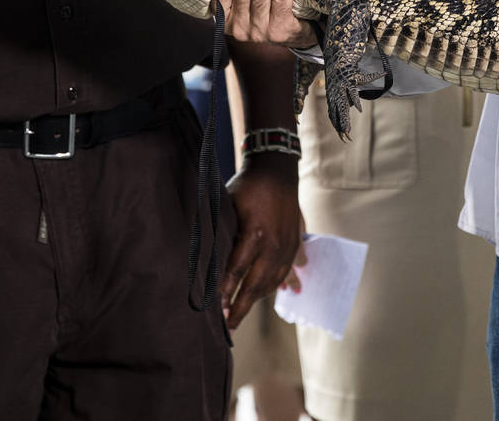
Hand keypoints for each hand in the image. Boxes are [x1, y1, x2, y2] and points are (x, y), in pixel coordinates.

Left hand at [220, 152, 304, 328]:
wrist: (277, 170)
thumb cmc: (246, 187)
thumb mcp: (227, 207)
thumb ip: (220, 235)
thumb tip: (202, 263)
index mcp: (254, 235)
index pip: (235, 273)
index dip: (224, 294)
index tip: (214, 315)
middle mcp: (274, 244)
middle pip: (256, 284)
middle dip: (240, 308)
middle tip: (228, 328)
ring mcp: (288, 245)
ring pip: (274, 280)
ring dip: (259, 298)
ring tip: (244, 312)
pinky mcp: (296, 242)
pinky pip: (290, 269)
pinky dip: (282, 282)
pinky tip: (281, 292)